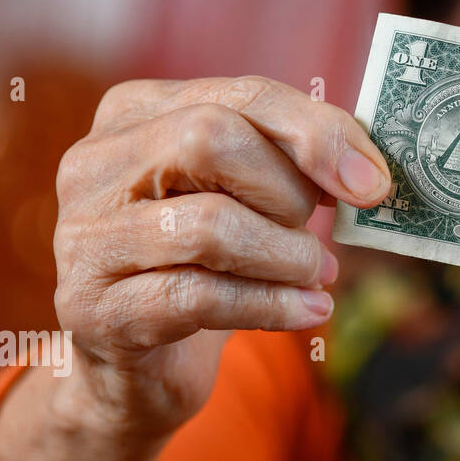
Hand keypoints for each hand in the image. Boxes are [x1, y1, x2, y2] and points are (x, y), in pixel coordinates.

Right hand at [0, 76, 389, 460]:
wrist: (137, 365)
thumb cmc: (207, 261)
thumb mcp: (246, 195)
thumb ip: (293, 162)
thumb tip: (367, 170)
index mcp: (137, 112)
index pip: (242, 95)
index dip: (318, 133)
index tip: (374, 182)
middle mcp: (95, 164)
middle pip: (209, 139)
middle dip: (288, 189)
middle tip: (316, 228)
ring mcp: (85, 237)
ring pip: (208, 225)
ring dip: (287, 255)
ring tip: (316, 274)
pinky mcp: (95, 310)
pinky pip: (201, 297)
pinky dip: (275, 305)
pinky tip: (310, 311)